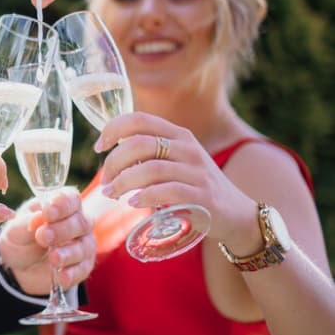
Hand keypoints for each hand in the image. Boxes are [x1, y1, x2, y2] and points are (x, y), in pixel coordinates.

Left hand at [0, 188, 94, 292]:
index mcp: (60, 205)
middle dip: (63, 229)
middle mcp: (76, 222)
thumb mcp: (15, 229)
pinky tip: (62, 276)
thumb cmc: (19, 238)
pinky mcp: (82, 266)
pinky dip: (73, 273)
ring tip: (53, 258)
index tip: (47, 213)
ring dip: (68, 252)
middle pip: (81, 222)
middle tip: (43, 237)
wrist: (18, 266)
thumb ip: (27, 221)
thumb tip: (40, 216)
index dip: (62, 205)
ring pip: (84, 246)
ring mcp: (82, 245)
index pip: (71, 199)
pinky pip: (83, 269)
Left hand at [97, 112, 257, 245]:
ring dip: (123, 182)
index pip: (139, 119)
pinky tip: (133, 203)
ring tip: (112, 194)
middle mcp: (188, 148)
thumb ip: (149, 155)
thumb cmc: (194, 187)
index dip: (113, 129)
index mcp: (178, 135)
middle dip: (114, 162)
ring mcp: (197, 171)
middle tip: (105, 181)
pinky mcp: (203, 196)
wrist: (236, 215)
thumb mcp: (175, 162)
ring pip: (150, 168)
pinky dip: (144, 196)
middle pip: (139, 144)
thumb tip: (109, 156)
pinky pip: (167, 191)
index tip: (98, 147)